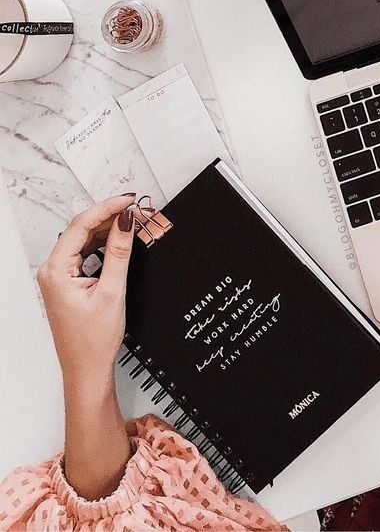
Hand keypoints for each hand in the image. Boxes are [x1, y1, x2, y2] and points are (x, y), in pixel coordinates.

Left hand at [37, 195, 137, 498]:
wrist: (86, 370)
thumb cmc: (93, 340)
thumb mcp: (112, 290)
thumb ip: (119, 251)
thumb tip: (126, 222)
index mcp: (55, 271)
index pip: (81, 225)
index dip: (107, 208)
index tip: (128, 199)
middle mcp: (51, 270)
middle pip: (81, 230)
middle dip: (109, 217)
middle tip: (136, 210)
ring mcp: (58, 276)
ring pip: (83, 240)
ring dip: (107, 230)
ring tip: (132, 223)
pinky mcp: (67, 282)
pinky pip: (84, 254)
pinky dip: (102, 245)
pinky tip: (119, 241)